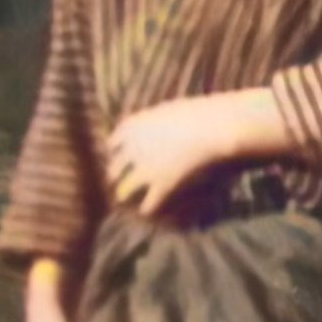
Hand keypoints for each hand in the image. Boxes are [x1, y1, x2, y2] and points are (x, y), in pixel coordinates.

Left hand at [103, 89, 282, 216]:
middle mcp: (132, 149)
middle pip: (114, 167)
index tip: (117, 154)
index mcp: (132, 128)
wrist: (208, 127)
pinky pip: (149, 202)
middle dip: (115, 174)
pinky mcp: (161, 184)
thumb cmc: (193, 114)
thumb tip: (154, 128)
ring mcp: (145, 169)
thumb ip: (152, 122)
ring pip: (126, 187)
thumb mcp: (165, 111)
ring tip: (126, 200)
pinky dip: (148, 208)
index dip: (115, 150)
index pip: (113, 142)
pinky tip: (148, 210)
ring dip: (125, 194)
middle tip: (115, 180)